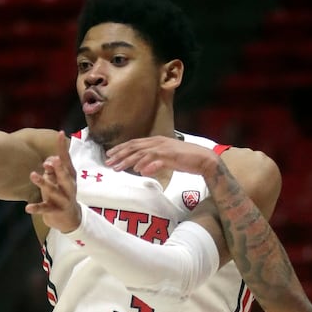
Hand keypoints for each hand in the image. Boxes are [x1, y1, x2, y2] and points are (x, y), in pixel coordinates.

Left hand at [25, 131, 80, 232]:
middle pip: (64, 175)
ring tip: (32, 175)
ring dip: (43, 182)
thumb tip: (49, 160)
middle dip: (58, 168)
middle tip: (50, 160)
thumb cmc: (61, 194)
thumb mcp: (57, 181)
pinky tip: (27, 208)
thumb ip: (52, 171)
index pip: (66, 159)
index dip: (62, 147)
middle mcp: (69, 186)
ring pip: (54, 190)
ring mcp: (64, 199)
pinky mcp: (57, 211)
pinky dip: (36, 208)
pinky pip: (46, 208)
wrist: (70, 219)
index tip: (60, 133)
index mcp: (69, 176)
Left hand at [105, 136, 220, 176]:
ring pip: (140, 153)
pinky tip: (137, 170)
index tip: (110, 154)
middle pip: (134, 147)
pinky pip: (154, 159)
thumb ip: (153, 163)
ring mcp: (163, 148)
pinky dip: (144, 164)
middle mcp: (158, 142)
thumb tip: (141, 170)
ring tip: (117, 167)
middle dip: (119, 154)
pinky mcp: (170, 156)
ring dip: (127, 160)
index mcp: (156, 141)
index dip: (121, 148)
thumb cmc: (186, 160)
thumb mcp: (166, 160)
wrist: (203, 159)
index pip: (134, 143)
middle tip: (108, 161)